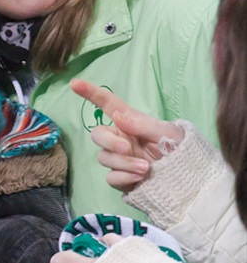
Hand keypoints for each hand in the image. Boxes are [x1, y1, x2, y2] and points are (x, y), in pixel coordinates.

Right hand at [70, 79, 184, 189]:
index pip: (107, 104)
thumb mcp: (167, 131)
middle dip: (110, 142)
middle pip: (97, 135)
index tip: (74, 83)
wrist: (188, 178)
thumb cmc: (180, 148)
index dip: (90, 93)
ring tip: (146, 168)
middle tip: (127, 149)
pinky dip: (124, 177)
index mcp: (130, 121)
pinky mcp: (120, 178)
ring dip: (124, 163)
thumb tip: (118, 117)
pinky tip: (140, 178)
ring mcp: (119, 159)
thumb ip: (142, 125)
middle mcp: (120, 139)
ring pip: (104, 158)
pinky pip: (110, 177)